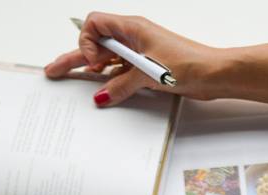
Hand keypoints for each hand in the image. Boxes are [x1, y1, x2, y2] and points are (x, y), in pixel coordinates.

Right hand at [44, 12, 224, 106]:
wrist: (214, 73)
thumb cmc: (190, 62)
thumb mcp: (150, 74)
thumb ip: (122, 85)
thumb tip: (101, 96)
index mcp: (132, 28)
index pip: (95, 25)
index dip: (87, 43)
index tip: (93, 64)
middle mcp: (133, 38)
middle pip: (96, 45)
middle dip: (74, 58)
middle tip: (53, 71)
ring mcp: (139, 54)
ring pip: (107, 61)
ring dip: (91, 72)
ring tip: (70, 83)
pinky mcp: (147, 69)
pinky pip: (121, 73)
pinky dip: (110, 82)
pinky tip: (101, 92)